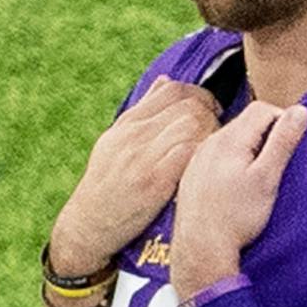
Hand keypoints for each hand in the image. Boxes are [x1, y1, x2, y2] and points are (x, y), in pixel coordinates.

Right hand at [49, 77, 222, 275]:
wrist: (88, 225)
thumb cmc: (108, 185)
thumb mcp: (116, 142)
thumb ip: (143, 112)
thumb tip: (165, 80)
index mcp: (127, 125)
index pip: (172, 89)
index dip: (200, 95)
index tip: (211, 110)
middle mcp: (133, 136)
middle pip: (188, 105)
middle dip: (212, 113)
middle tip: (218, 130)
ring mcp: (142, 157)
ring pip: (191, 124)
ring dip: (212, 133)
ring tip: (213, 147)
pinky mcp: (153, 181)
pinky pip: (189, 151)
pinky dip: (204, 152)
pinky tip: (207, 163)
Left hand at [169, 102, 306, 296]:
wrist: (200, 248)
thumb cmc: (237, 216)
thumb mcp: (268, 178)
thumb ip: (284, 141)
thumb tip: (300, 111)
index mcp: (230, 139)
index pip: (263, 109)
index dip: (284, 120)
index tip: (292, 145)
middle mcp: (210, 142)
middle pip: (246, 122)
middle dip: (267, 134)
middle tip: (279, 163)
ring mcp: (198, 158)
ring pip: (231, 138)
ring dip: (250, 147)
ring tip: (259, 176)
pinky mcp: (192, 174)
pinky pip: (218, 154)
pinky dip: (233, 160)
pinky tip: (237, 185)